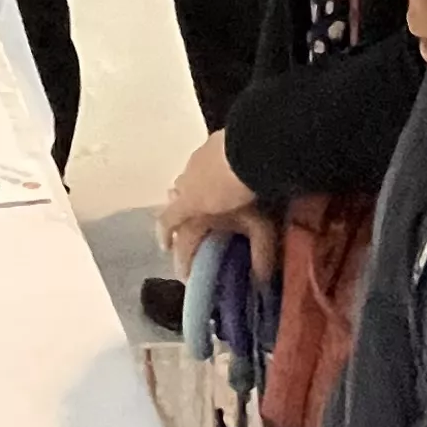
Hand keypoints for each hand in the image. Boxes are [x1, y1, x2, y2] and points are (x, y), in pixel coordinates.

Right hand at [158, 130, 271, 270]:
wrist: (251, 147)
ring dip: (189, 192)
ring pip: (183, 181)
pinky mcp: (207, 145)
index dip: (164, 238)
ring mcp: (195, 163)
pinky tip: (218, 173)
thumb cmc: (247, 190)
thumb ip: (259, 252)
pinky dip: (203, 174)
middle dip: (177, 215)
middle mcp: (185, 185)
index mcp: (190, 206)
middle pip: (173, 201)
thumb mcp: (258, 226)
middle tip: (188, 225)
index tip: (165, 249)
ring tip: (201, 198)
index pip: (168, 224)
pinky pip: (198, 164)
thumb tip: (262, 280)